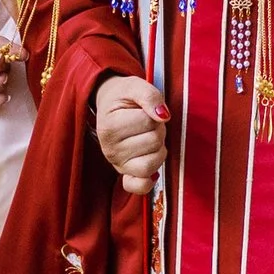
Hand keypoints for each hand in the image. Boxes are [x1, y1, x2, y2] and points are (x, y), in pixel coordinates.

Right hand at [93, 73, 168, 194]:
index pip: (149, 122)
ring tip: (148, 138)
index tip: (145, 111)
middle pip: (153, 142)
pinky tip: (151, 170)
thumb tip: (163, 116)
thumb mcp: (135, 86)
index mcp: (109, 127)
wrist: (110, 105)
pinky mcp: (124, 174)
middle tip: (148, 124)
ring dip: (158, 150)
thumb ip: (150, 96)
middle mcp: (109, 149)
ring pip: (151, 164)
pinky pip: (138, 187)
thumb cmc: (124, 97)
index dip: (155, 114)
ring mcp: (116, 164)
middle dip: (158, 130)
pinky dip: (148, 181)